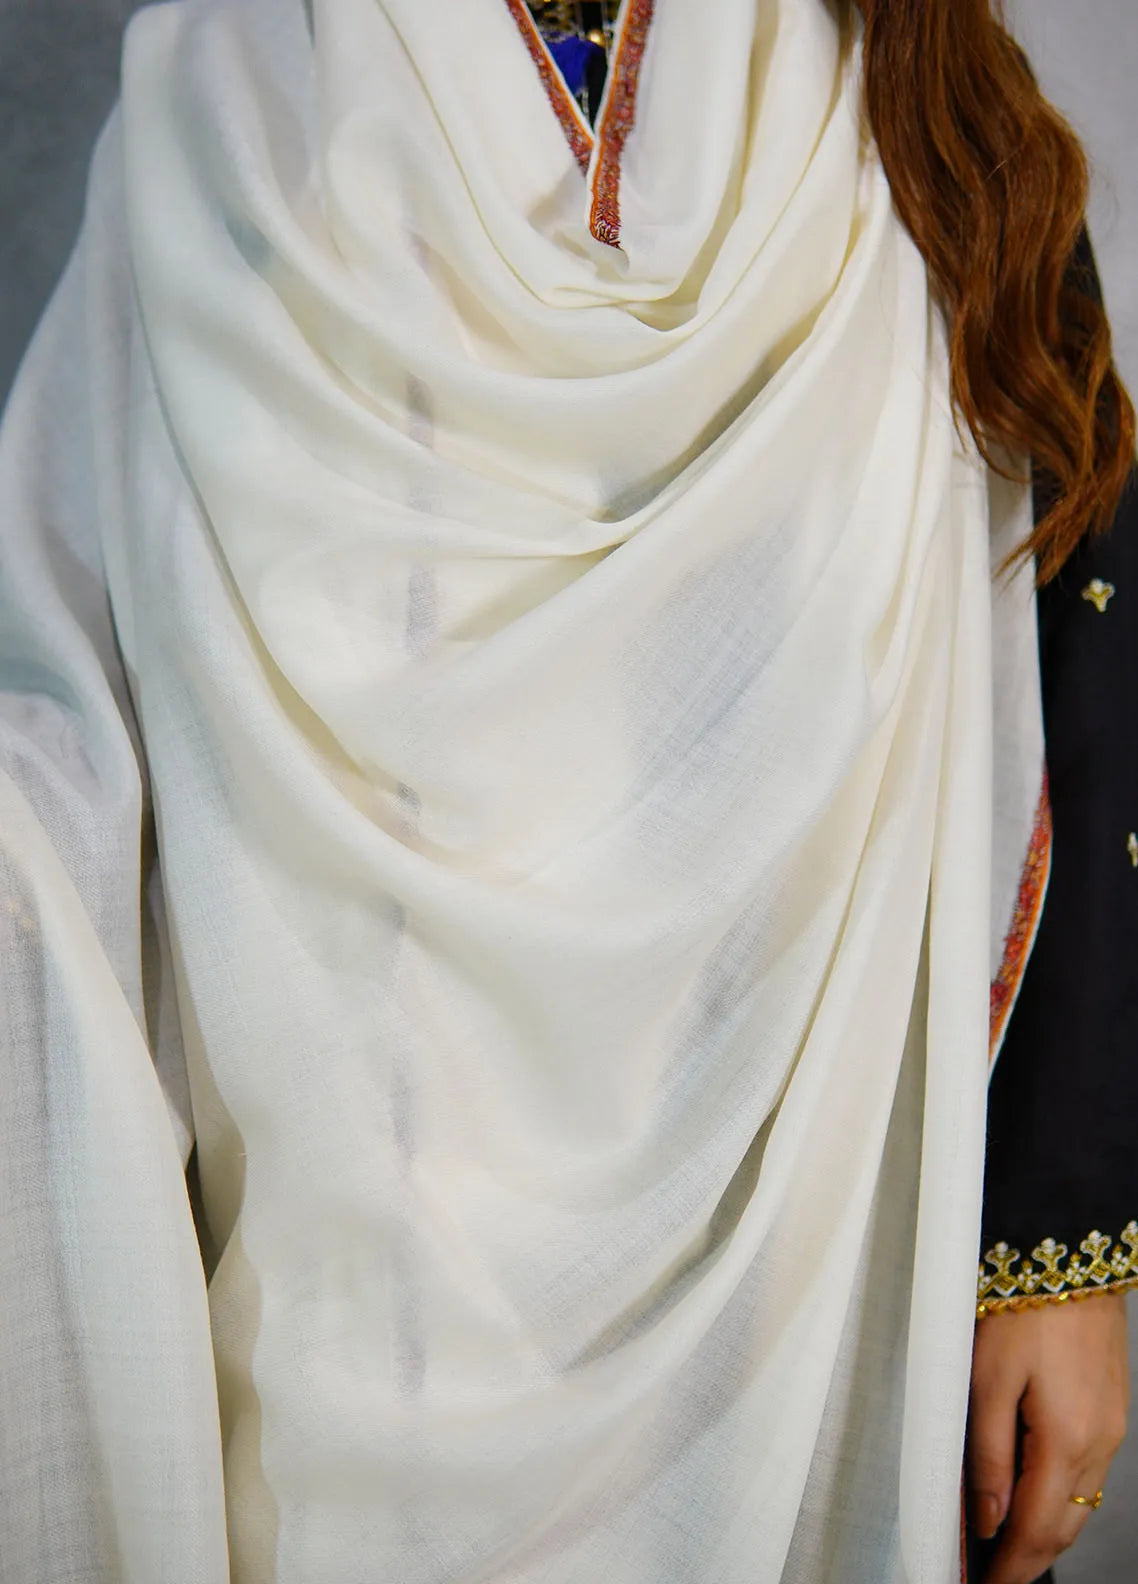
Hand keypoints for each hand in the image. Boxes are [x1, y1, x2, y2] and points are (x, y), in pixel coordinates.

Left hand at [968, 1293, 1129, 1583]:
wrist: (1068, 1256)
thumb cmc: (1022, 1307)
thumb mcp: (985, 1379)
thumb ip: (987, 1455)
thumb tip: (987, 1518)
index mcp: (1066, 1441)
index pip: (1034, 1531)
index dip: (1006, 1567)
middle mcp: (1098, 1444)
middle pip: (1062, 1528)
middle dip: (1025, 1560)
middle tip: (989, 1577)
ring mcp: (1110, 1429)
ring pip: (1078, 1504)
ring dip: (1043, 1533)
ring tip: (1002, 1547)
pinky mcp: (1110, 1409)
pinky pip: (1087, 1474)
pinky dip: (1059, 1498)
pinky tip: (1033, 1496)